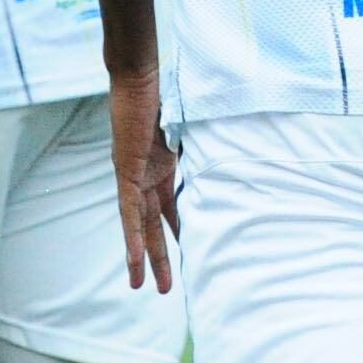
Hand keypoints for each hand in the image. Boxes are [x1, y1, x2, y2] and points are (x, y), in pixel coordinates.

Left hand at [109, 67, 180, 290]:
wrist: (138, 75)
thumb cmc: (161, 90)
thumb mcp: (188, 125)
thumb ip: (202, 143)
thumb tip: (237, 145)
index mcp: (160, 166)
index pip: (169, 208)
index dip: (176, 232)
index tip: (188, 252)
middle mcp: (144, 176)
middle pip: (153, 225)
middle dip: (158, 257)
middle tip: (166, 287)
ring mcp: (133, 175)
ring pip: (139, 225)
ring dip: (143, 257)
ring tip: (144, 287)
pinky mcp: (126, 171)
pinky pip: (130, 211)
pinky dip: (132, 236)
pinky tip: (133, 259)